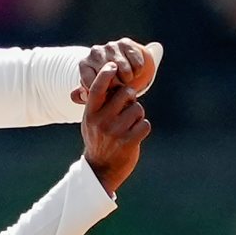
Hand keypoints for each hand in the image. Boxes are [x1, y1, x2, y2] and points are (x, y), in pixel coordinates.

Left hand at [71, 39, 163, 104]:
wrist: (119, 65)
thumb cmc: (103, 82)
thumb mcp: (91, 91)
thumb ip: (81, 97)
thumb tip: (84, 95)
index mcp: (84, 64)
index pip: (93, 84)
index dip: (104, 93)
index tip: (108, 93)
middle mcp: (94, 52)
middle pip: (110, 78)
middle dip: (117, 87)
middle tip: (119, 88)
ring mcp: (110, 46)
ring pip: (124, 70)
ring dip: (128, 79)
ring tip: (126, 80)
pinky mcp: (125, 43)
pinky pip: (136, 63)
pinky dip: (137, 71)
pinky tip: (134, 71)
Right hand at [81, 62, 151, 195]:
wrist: (101, 170)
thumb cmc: (97, 139)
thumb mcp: (90, 121)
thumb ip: (97, 102)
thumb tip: (106, 77)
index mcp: (90, 114)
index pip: (97, 88)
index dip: (105, 74)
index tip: (112, 65)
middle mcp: (101, 121)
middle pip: (126, 93)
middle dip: (131, 98)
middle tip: (127, 106)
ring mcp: (114, 132)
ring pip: (138, 109)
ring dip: (138, 115)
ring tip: (129, 125)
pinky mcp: (128, 142)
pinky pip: (145, 124)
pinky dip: (143, 128)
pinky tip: (134, 135)